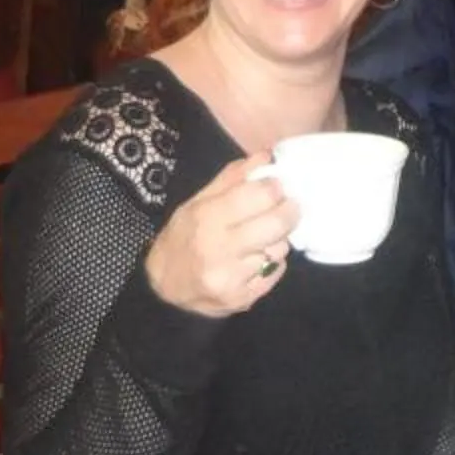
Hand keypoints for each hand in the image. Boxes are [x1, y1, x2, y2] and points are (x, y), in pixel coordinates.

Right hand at [143, 156, 298, 317]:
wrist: (164, 290)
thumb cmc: (182, 238)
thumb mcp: (197, 202)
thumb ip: (233, 178)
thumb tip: (267, 155)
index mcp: (206, 219)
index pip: (259, 195)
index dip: (276, 187)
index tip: (277, 185)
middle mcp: (219, 250)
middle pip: (276, 224)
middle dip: (290, 211)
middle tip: (289, 206)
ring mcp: (232, 278)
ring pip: (279, 249)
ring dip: (278, 239)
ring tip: (262, 236)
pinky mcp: (243, 299)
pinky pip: (276, 272)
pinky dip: (272, 262)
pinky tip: (256, 258)